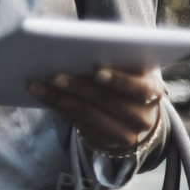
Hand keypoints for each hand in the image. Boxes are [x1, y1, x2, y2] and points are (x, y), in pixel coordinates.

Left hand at [29, 67, 162, 154]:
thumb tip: (76, 47)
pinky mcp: (104, 142)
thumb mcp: (128, 72)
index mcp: (152, 91)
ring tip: (37, 86)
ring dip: (59, 98)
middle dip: (78, 87)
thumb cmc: (125, 83)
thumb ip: (113, 61)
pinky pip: (77, 123)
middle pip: (107, 101)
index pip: (139, 88)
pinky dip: (58, 107)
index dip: (119, 80)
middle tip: (54, 75)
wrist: (132, 116)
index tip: (97, 72)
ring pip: (88, 114)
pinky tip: (42, 96)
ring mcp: (125, 133)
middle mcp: (142, 116)